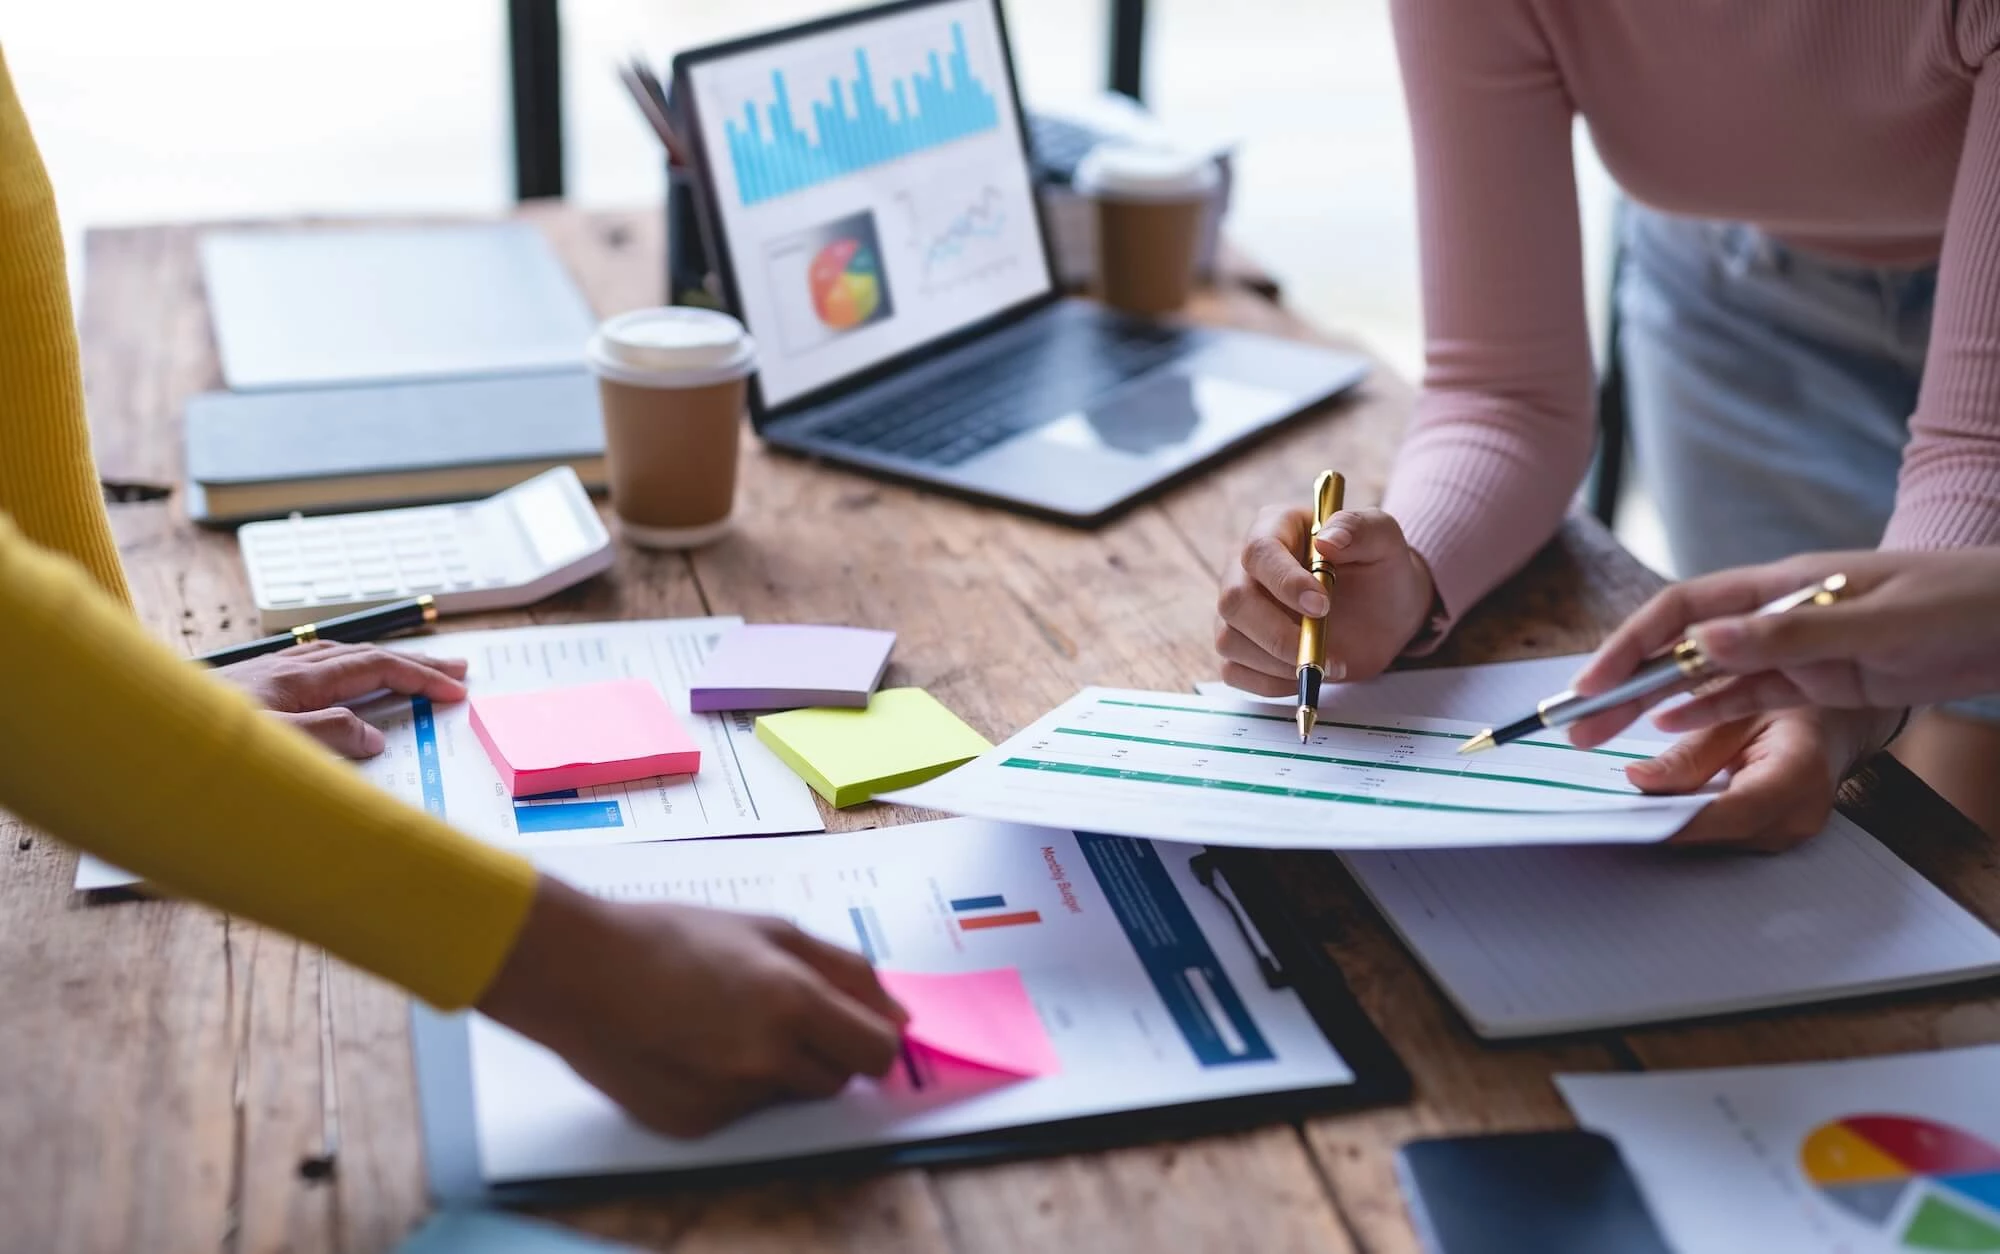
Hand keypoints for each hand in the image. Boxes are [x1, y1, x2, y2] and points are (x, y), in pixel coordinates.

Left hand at [212, 641, 468, 758]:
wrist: (136, 734)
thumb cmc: (197, 746)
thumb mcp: (271, 749)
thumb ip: (328, 738)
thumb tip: (374, 737)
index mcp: (298, 680)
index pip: (376, 668)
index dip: (420, 677)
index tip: (456, 690)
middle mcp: (286, 668)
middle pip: (365, 655)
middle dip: (415, 661)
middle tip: (458, 669)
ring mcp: (268, 672)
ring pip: (340, 655)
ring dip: (384, 659)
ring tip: (413, 665)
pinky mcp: (252, 682)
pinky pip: (315, 662)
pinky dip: (347, 664)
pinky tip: (343, 673)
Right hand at [478, 879, 908, 1137]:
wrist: (580, 973)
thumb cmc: (673, 937)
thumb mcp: (768, 930)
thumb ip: (844, 971)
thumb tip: (898, 1015)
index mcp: (793, 1000)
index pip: (876, 1051)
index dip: (874, 1040)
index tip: (859, 1028)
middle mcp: (767, 1057)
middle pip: (838, 1079)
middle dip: (824, 1051)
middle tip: (781, 1015)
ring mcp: (730, 1097)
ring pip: (790, 1096)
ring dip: (780, 1069)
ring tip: (727, 1025)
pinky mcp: (696, 1124)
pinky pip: (742, 1112)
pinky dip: (730, 1085)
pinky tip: (692, 1048)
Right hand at [1214, 506, 1436, 696]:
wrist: (1382, 610)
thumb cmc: (1378, 567)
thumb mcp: (1384, 539)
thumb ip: (1362, 528)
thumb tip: (1328, 539)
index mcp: (1274, 529)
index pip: (1259, 552)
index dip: (1284, 581)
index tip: (1322, 606)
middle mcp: (1245, 569)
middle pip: (1234, 601)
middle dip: (1277, 634)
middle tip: (1324, 651)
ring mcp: (1239, 611)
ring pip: (1229, 640)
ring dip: (1278, 663)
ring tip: (1326, 664)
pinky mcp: (1241, 647)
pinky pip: (1234, 672)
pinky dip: (1270, 683)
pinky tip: (1306, 675)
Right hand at [1569, 550, 1999, 746]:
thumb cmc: (1966, 603)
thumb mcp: (1880, 623)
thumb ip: (1791, 634)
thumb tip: (1706, 642)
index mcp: (1783, 585)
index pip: (1683, 610)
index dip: (1629, 645)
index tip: (1592, 685)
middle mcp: (1778, 614)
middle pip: (1681, 645)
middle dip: (1623, 680)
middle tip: (1575, 725)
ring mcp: (1798, 647)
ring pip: (1706, 677)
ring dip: (1653, 703)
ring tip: (1602, 735)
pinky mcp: (1822, 678)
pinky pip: (1748, 696)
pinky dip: (1705, 711)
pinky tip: (1667, 727)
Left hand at [1628, 705, 1894, 851]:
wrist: (1833, 719)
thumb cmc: (1792, 707)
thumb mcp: (1736, 713)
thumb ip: (1688, 754)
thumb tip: (1639, 781)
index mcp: (1798, 773)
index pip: (1732, 812)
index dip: (1678, 820)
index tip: (1633, 817)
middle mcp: (1802, 813)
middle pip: (1722, 834)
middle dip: (1668, 822)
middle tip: (1618, 808)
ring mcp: (1794, 832)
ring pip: (1722, 841)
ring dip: (1680, 825)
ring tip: (1638, 803)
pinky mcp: (1779, 837)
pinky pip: (1730, 838)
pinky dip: (1698, 823)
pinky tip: (1672, 806)